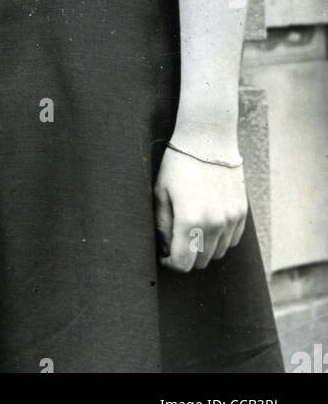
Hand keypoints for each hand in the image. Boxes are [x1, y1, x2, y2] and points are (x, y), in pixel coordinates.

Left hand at [153, 146, 247, 272]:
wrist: (208, 139)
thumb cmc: (179, 163)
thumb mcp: (161, 192)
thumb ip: (162, 225)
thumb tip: (165, 248)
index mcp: (190, 220)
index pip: (183, 263)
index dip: (171, 264)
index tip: (165, 256)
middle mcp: (214, 224)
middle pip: (201, 262)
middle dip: (187, 256)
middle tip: (176, 241)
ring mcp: (231, 219)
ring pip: (218, 253)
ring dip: (204, 248)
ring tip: (192, 229)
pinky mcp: (241, 213)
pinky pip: (232, 240)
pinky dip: (220, 238)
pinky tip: (208, 222)